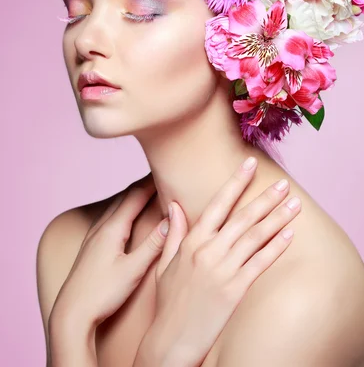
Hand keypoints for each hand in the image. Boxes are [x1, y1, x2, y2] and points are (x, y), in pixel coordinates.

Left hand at [49, 174, 169, 332]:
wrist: (71, 314)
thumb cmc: (102, 294)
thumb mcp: (133, 270)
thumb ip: (153, 245)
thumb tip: (171, 221)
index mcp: (112, 229)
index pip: (135, 196)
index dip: (151, 182)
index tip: (166, 170)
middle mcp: (100, 228)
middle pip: (124, 197)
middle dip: (143, 185)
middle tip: (160, 175)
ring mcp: (93, 236)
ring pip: (115, 206)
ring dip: (132, 196)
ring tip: (146, 190)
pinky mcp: (90, 247)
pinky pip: (109, 217)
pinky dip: (122, 208)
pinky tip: (124, 216)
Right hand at [141, 157, 300, 366]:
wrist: (171, 340)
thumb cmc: (169, 301)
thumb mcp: (165, 263)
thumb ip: (174, 232)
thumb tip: (173, 205)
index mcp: (192, 241)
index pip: (217, 203)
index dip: (236, 182)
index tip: (250, 163)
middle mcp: (208, 250)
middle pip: (242, 217)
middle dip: (266, 198)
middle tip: (284, 183)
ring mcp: (222, 270)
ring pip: (255, 237)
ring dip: (277, 218)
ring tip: (294, 204)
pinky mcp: (235, 290)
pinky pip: (260, 263)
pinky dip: (276, 248)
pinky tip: (289, 236)